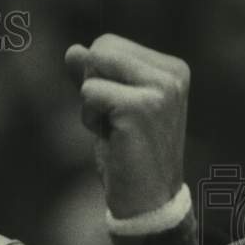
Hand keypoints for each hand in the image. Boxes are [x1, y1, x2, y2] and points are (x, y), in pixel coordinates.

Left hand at [65, 34, 188, 218]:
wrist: (147, 201)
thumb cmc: (127, 155)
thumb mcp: (109, 108)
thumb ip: (94, 77)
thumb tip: (73, 50)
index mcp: (171, 68)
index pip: (108, 43)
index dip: (97, 78)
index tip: (117, 111)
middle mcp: (172, 74)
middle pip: (100, 48)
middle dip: (91, 86)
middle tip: (113, 121)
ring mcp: (160, 89)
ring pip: (93, 69)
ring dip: (90, 105)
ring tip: (114, 130)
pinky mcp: (141, 107)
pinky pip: (89, 93)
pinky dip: (90, 118)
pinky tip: (111, 138)